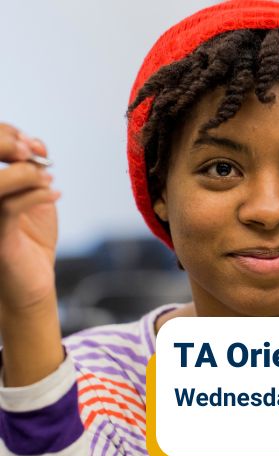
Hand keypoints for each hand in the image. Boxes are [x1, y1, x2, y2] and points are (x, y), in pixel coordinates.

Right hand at [0, 123, 59, 311]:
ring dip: (24, 172)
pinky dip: (36, 194)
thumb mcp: (33, 198)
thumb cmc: (30, 239)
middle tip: (36, 153)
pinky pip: (8, 208)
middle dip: (8, 145)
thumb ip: (30, 170)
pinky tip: (55, 194)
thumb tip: (35, 146)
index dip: (5, 134)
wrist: (32, 281)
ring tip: (48, 179)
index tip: (34, 145)